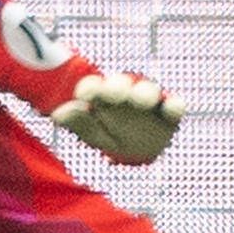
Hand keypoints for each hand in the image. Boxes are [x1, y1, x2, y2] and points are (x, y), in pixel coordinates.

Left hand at [52, 71, 183, 165]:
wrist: (135, 147)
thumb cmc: (109, 133)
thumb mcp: (92, 132)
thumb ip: (79, 123)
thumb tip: (59, 113)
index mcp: (102, 94)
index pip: (94, 87)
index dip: (90, 89)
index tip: (84, 95)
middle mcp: (126, 92)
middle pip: (121, 85)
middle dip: (117, 87)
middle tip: (112, 92)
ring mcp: (148, 100)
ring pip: (147, 91)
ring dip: (145, 93)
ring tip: (142, 99)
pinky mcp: (168, 112)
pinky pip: (174, 106)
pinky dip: (174, 106)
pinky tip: (171, 107)